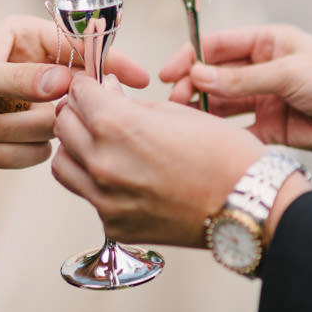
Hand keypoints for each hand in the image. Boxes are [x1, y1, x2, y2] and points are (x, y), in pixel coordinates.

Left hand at [0, 15, 148, 176]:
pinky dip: (5, 155)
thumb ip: (19, 78)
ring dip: (12, 134)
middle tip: (1, 114)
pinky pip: (37, 155)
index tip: (137, 78)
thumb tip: (66, 82)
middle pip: (72, 94)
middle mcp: (31, 70)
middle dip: (36, 111)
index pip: (78, 45)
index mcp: (22, 37)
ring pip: (56, 128)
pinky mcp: (17, 140)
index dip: (108, 60)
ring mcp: (26, 107)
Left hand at [53, 74, 266, 245]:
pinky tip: (125, 177)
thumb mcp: (176, 111)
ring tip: (104, 144)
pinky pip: (88, 197)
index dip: (88, 85)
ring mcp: (105, 200)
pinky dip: (97, 183)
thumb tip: (107, 94)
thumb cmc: (223, 154)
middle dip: (78, 113)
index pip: (77, 93)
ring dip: (77, 149)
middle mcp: (101, 163)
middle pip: (63, 126)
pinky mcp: (114, 226)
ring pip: (63, 165)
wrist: (248, 205)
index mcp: (115, 125)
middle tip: (99, 111)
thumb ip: (131, 104)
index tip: (98, 87)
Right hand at [162, 24, 311, 186]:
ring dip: (204, 111)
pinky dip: (224, 136)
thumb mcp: (289, 73)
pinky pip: (240, 131)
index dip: (190, 57)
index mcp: (268, 42)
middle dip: (193, 86)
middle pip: (216, 75)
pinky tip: (208, 142)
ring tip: (185, 123)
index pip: (218, 45)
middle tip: (176, 103)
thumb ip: (242, 78)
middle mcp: (264, 68)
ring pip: (224, 103)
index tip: (168, 74)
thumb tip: (197, 75)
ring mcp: (267, 98)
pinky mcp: (273, 128)